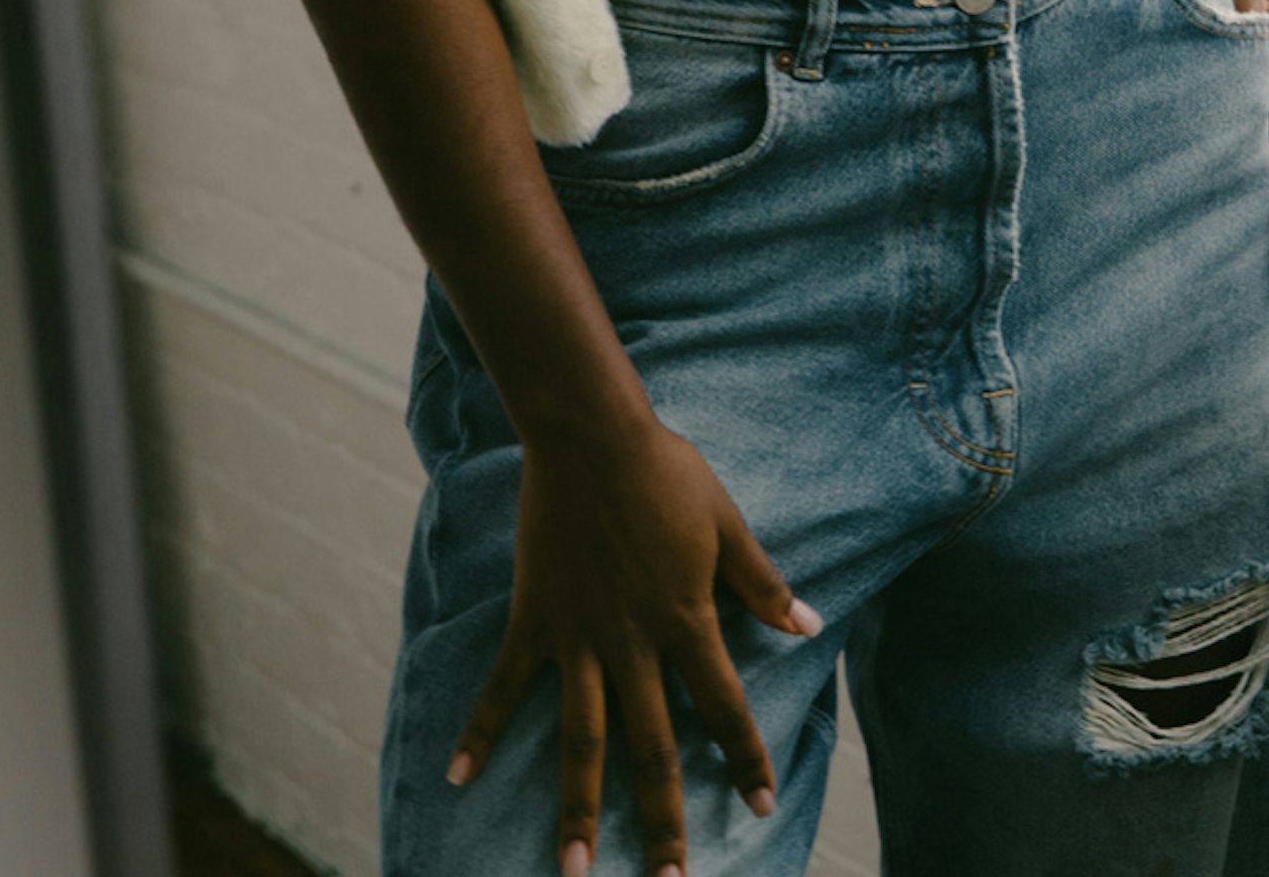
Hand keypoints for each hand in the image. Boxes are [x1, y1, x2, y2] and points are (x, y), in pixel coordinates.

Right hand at [449, 411, 820, 871]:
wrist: (591, 436)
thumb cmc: (666, 474)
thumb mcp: (728, 526)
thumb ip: (762, 584)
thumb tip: (808, 625)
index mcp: (686, 623)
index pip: (725, 708)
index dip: (746, 758)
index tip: (760, 805)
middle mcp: (632, 646)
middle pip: (652, 750)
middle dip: (663, 822)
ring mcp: (578, 639)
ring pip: (582, 741)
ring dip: (578, 808)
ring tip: (574, 868)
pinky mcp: (534, 621)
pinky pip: (505, 688)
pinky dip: (482, 733)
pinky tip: (460, 778)